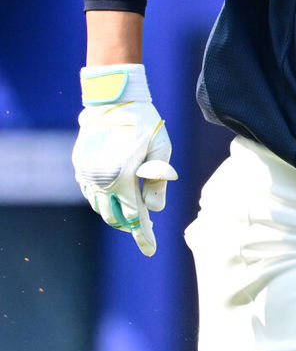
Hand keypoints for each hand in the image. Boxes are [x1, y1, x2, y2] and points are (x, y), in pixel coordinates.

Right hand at [72, 64, 177, 256]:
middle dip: (131, 225)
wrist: (114, 99)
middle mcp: (100, 179)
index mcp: (122, 177)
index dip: (143, 235)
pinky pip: (90, 192)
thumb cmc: (144, 123)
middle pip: (115, 216)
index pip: (134, 216)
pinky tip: (116, 195)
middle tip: (147, 226)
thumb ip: (158, 180)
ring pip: (100, 207)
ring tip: (133, 211)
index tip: (151, 250)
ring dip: (115, 213)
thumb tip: (156, 209)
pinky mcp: (80, 165)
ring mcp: (86, 173)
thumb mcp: (160, 149)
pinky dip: (103, 199)